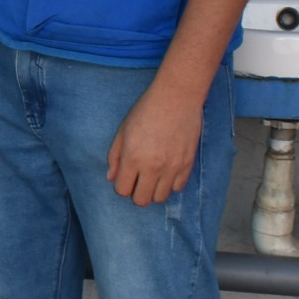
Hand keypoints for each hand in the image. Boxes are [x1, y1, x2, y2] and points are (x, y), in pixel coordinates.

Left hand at [107, 84, 203, 206]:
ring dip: (153, 190)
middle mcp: (152, 167)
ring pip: (160, 198)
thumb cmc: (146, 110)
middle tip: (138, 179)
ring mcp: (172, 167)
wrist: (176, 98)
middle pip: (141, 200)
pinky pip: (177, 188)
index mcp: (132, 158)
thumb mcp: (123, 131)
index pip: (122, 190)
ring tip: (153, 176)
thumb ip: (114, 156)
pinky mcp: (187, 164)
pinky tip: (167, 171)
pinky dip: (170, 184)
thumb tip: (111, 178)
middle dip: (136, 192)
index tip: (126, 176)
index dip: (122, 185)